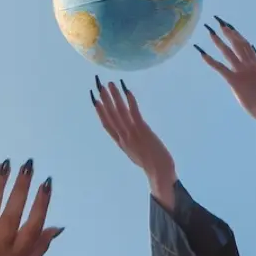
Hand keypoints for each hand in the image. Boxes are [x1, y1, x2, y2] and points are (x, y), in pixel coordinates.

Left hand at [0, 159, 61, 255]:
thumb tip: (58, 227)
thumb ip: (39, 247)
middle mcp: (0, 249)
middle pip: (12, 215)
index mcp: (17, 255)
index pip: (33, 227)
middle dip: (21, 188)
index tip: (46, 182)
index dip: (41, 204)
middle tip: (28, 166)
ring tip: (6, 165)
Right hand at [91, 76, 175, 195]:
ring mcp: (132, 133)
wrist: (160, 171)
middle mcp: (123, 137)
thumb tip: (129, 136)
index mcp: (121, 143)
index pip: (106, 124)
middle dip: (104, 100)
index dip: (100, 112)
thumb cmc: (152, 165)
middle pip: (110, 115)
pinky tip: (127, 90)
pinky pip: (134, 112)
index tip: (95, 100)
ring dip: (114, 97)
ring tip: (110, 84)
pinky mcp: (142, 130)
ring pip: (120, 112)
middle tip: (98, 85)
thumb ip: (130, 144)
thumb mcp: (136, 154)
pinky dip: (130, 101)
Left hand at [193, 16, 255, 122]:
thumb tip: (253, 50)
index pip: (245, 44)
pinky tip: (202, 54)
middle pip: (237, 43)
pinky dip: (210, 60)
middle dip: (227, 32)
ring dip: (218, 41)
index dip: (236, 34)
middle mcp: (249, 64)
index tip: (228, 26)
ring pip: (228, 52)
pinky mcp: (234, 81)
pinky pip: (220, 68)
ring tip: (210, 32)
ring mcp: (241, 71)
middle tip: (219, 22)